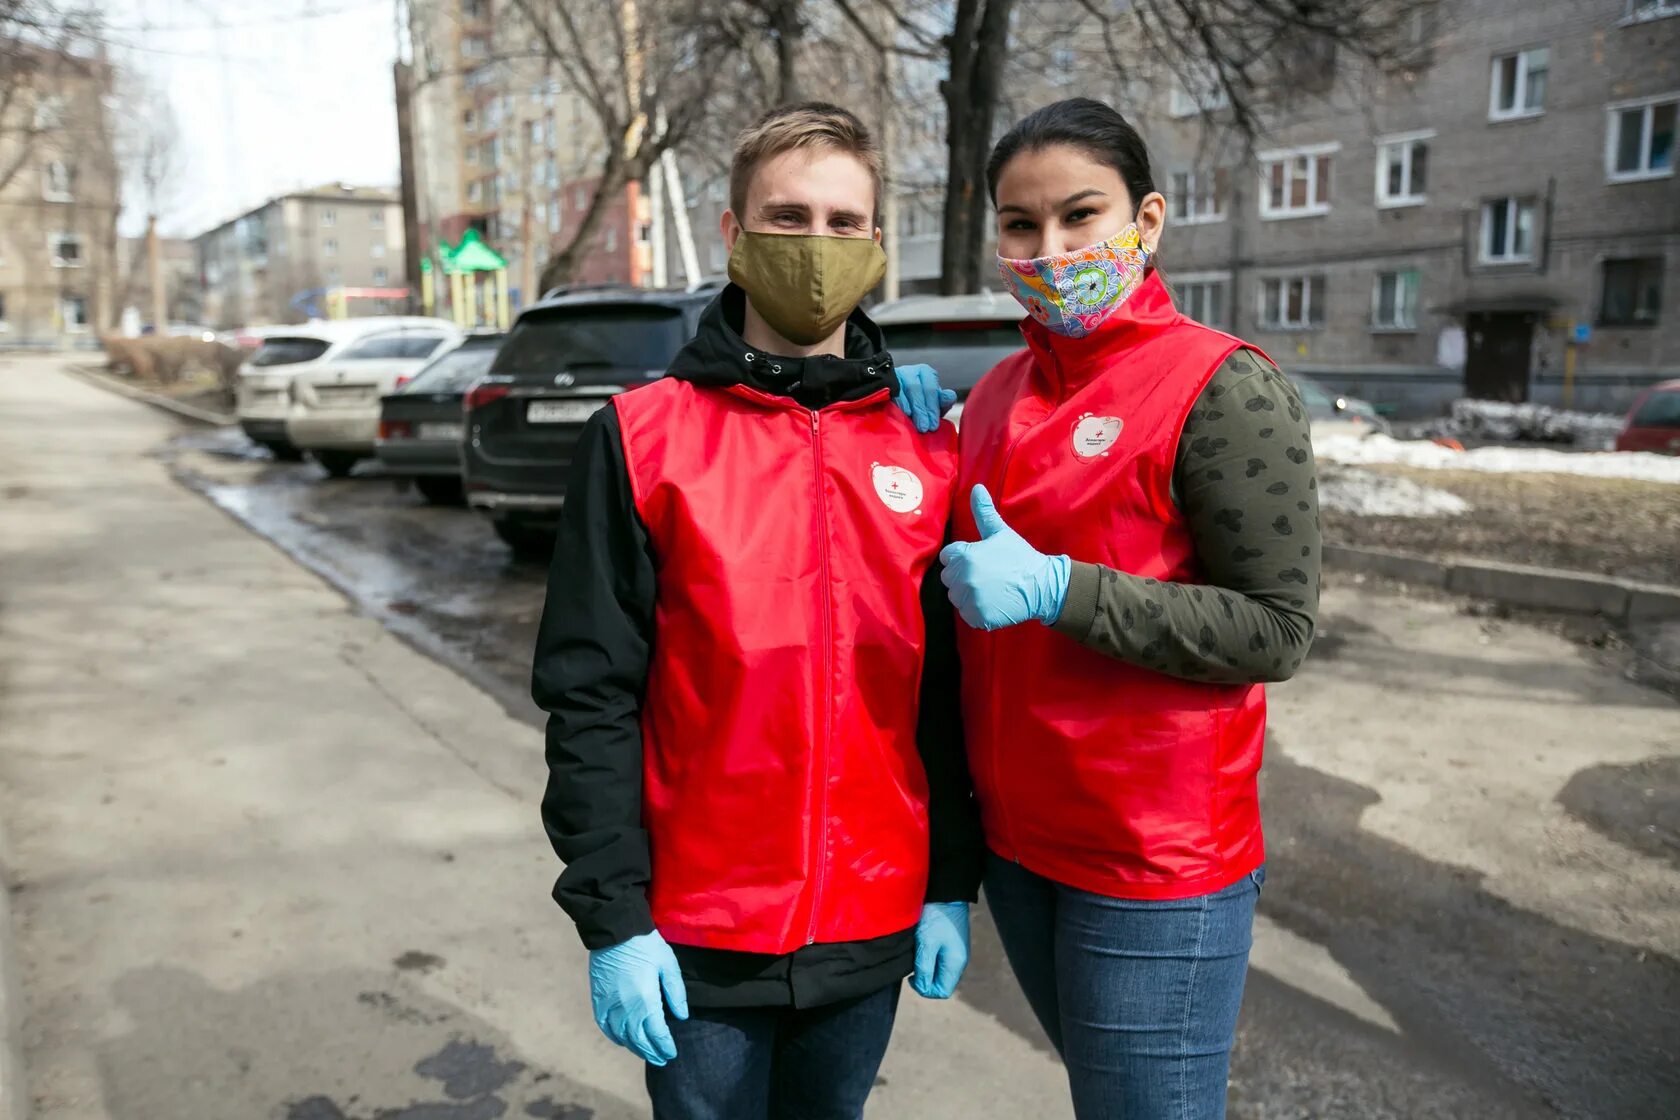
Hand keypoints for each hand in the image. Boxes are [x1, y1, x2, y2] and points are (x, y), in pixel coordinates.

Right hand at [587, 930, 688, 1065]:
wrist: (615, 931)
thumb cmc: (645, 945)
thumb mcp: (668, 965)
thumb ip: (676, 993)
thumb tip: (681, 1017)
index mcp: (645, 1001)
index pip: (657, 1034)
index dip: (665, 1046)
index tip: (672, 1053)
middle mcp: (626, 1009)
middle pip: (639, 1041)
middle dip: (652, 1052)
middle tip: (662, 1059)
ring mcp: (609, 1006)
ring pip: (622, 1037)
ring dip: (635, 1048)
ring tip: (646, 1053)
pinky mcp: (598, 1000)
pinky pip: (606, 1027)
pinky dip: (615, 1037)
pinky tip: (623, 1040)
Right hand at [892, 362, 958, 432]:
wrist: (894, 404)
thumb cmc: (919, 403)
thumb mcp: (934, 403)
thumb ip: (943, 401)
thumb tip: (950, 395)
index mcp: (926, 373)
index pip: (930, 389)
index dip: (932, 408)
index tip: (933, 425)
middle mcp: (910, 371)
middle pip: (915, 389)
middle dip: (921, 410)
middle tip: (924, 428)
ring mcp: (895, 376)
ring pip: (902, 390)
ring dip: (908, 408)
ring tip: (913, 423)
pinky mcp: (883, 383)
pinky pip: (889, 392)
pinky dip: (895, 403)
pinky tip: (899, 413)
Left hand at [912, 902, 970, 998]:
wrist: (946, 894)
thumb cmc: (936, 918)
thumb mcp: (926, 945)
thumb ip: (924, 969)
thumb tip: (922, 988)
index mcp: (955, 964)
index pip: (942, 991)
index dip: (925, 990)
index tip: (911, 977)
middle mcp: (960, 961)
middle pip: (942, 983)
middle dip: (926, 979)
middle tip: (912, 966)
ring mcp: (958, 952)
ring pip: (941, 972)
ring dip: (927, 969)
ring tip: (917, 955)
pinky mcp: (953, 944)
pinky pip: (942, 960)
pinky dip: (931, 959)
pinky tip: (923, 948)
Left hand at [940, 485, 1070, 629]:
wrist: (1042, 585)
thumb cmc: (1020, 557)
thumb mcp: (1000, 532)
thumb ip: (984, 512)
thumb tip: (976, 487)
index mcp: (965, 556)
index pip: (947, 557)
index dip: (962, 558)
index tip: (980, 561)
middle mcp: (963, 578)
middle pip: (949, 578)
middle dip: (963, 576)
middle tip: (987, 575)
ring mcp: (970, 599)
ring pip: (956, 597)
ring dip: (968, 595)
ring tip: (990, 589)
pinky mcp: (977, 617)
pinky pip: (966, 614)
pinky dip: (976, 611)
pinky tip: (992, 602)